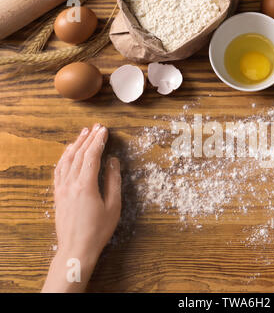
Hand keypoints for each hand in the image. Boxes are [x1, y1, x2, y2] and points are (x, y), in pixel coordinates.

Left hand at [42, 124, 121, 291]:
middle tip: (96, 127)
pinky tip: (68, 153)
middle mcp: (71, 183)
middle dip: (88, 139)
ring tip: (83, 134)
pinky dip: (64, 158)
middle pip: (79, 155)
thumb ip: (113, 181)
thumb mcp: (113, 206)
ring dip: (75, 145)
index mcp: (86, 185)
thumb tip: (113, 161)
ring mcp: (62, 188)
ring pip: (67, 160)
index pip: (92, 156)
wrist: (76, 248)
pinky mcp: (58, 194)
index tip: (104, 130)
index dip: (98, 141)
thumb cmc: (98, 230)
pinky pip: (59, 170)